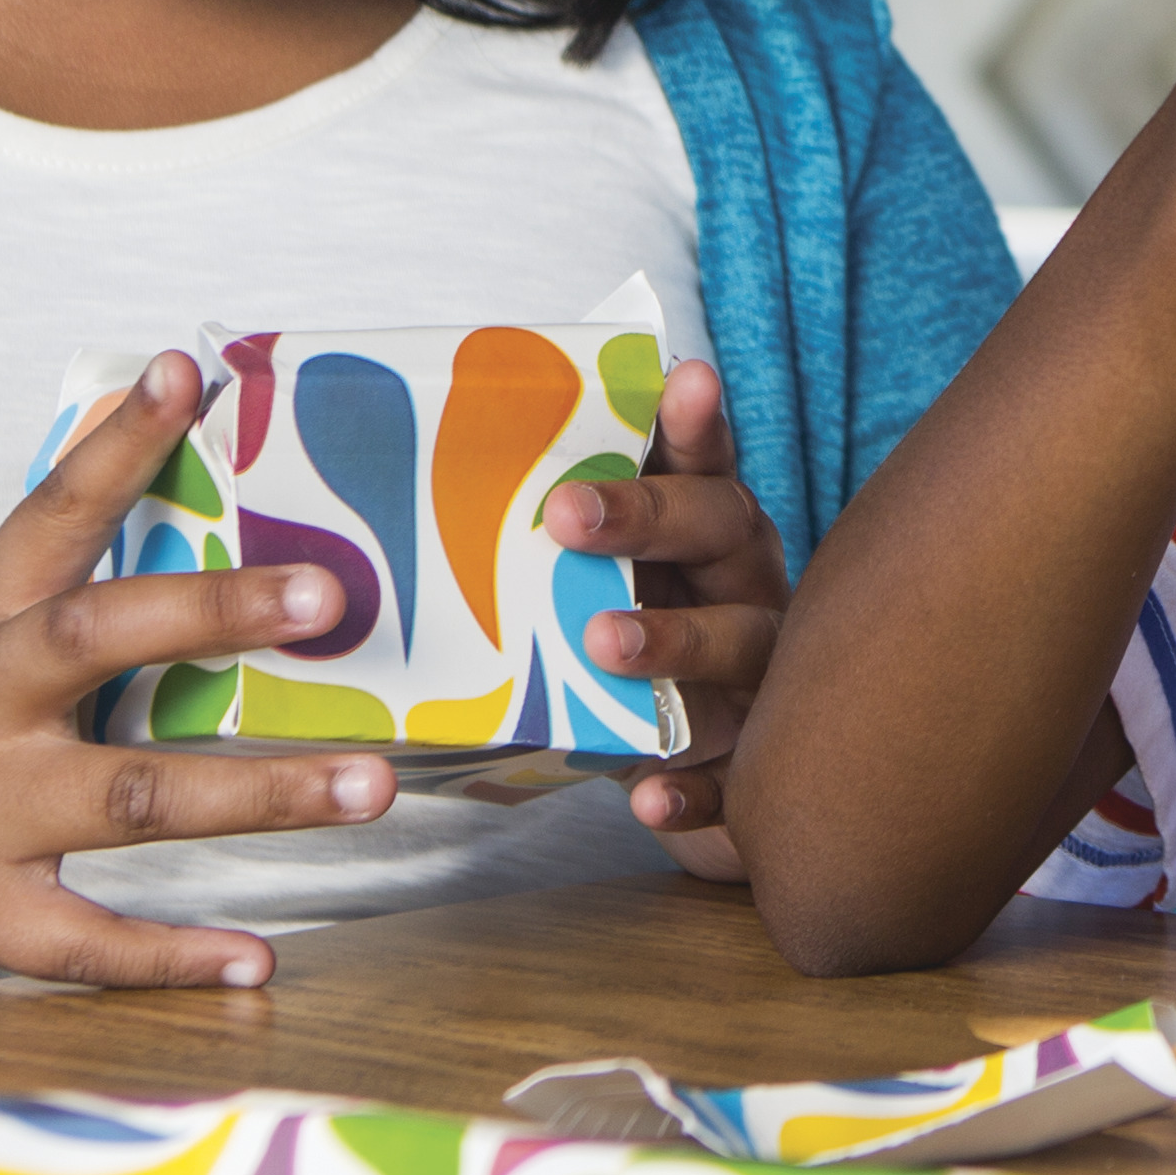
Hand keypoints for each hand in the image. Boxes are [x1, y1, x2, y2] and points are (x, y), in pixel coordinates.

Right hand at [0, 349, 403, 994]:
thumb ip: (16, 630)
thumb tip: (146, 591)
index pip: (47, 516)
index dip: (117, 442)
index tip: (189, 372)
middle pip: (104, 637)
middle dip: (222, 612)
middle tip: (332, 592)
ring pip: (134, 795)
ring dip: (263, 793)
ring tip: (371, 785)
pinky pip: (84, 941)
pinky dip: (172, 957)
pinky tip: (255, 959)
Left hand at [556, 357, 779, 877]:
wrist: (705, 781)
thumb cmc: (640, 656)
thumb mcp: (612, 590)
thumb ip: (559, 545)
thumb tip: (416, 487)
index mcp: (714, 536)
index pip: (707, 465)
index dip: (698, 424)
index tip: (684, 379)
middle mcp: (749, 590)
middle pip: (724, 531)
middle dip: (651, 516)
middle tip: (566, 514)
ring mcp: (759, 680)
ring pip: (739, 647)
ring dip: (674, 641)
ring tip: (602, 644)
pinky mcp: (751, 771)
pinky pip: (731, 780)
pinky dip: (692, 788)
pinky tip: (646, 795)